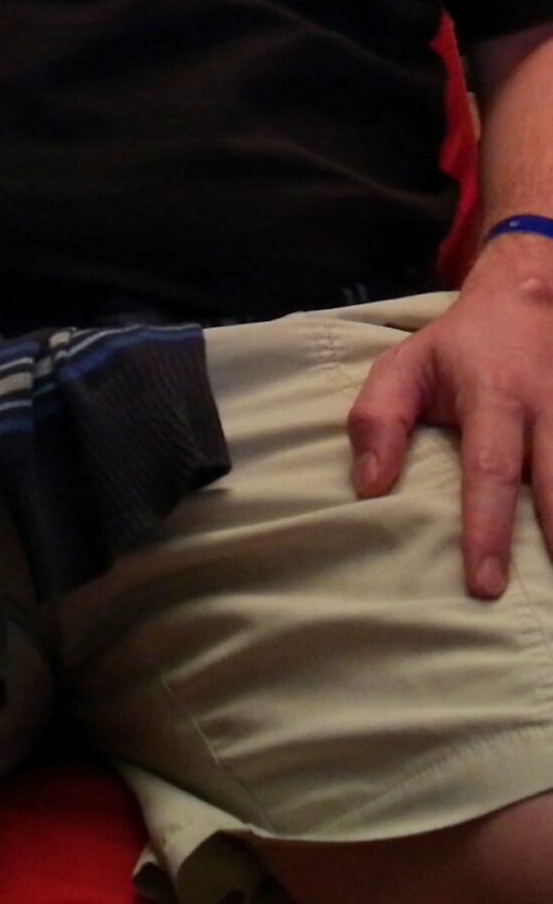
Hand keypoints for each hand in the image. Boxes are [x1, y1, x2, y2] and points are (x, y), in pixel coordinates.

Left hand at [348, 243, 552, 598]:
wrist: (530, 296)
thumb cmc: (459, 346)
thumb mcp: (404, 366)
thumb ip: (378, 420)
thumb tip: (368, 487)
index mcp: (495, 395)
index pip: (489, 470)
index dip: (487, 528)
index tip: (484, 584)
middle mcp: (548, 407)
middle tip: (548, 606)